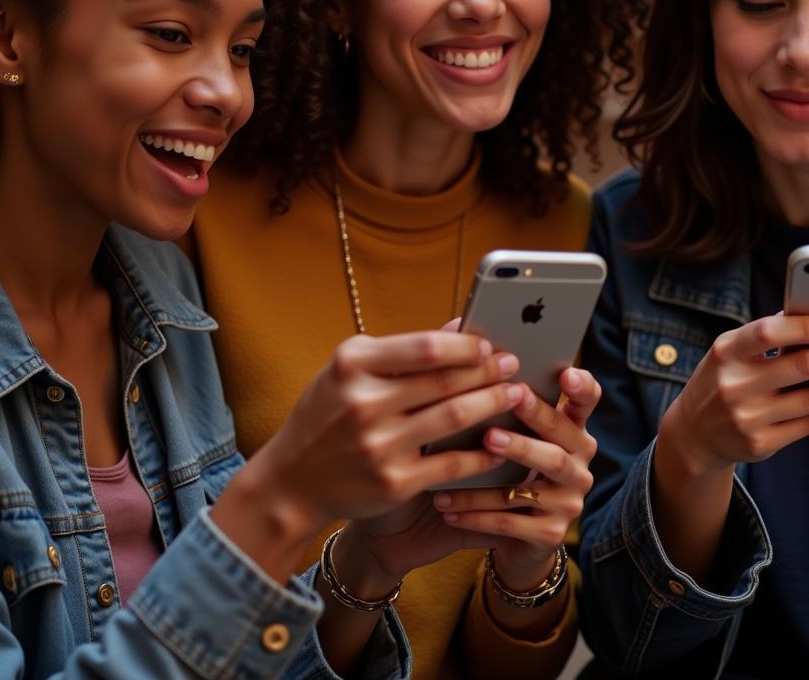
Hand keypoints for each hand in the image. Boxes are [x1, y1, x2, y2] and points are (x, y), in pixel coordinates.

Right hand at [212, 330, 521, 579]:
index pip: (425, 347)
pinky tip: (500, 443)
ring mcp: (379, 445)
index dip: (465, 345)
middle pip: (445, 381)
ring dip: (493, 404)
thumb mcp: (351, 370)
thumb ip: (402, 351)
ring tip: (516, 394)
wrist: (291, 482)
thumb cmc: (328, 414)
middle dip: (488, 371)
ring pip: (454, 418)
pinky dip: (482, 453)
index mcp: (353, 364)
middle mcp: (363, 403)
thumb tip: (460, 326)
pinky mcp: (393, 482)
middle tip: (513, 364)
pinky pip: (452, 464)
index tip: (488, 344)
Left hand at [432, 366, 600, 590]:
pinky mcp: (549, 534)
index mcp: (571, 428)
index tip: (567, 375)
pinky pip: (512, 523)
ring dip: (493, 475)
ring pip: (534, 485)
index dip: (582, 388)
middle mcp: (579, 462)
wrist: (512, 534)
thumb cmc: (502, 464)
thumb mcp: (506, 426)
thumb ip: (494, 386)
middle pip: (560, 442)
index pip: (587, 400)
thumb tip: (460, 330)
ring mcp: (568, 500)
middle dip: (530, 427)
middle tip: (494, 420)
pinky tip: (445, 506)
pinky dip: (476, 513)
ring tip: (462, 462)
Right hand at [661, 314, 808, 478]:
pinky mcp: (760, 443)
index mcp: (724, 352)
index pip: (767, 332)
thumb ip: (764, 335)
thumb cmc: (721, 379)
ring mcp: (746, 417)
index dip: (805, 327)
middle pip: (800, 366)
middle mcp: (733, 385)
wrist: (695, 432)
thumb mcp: (730, 352)